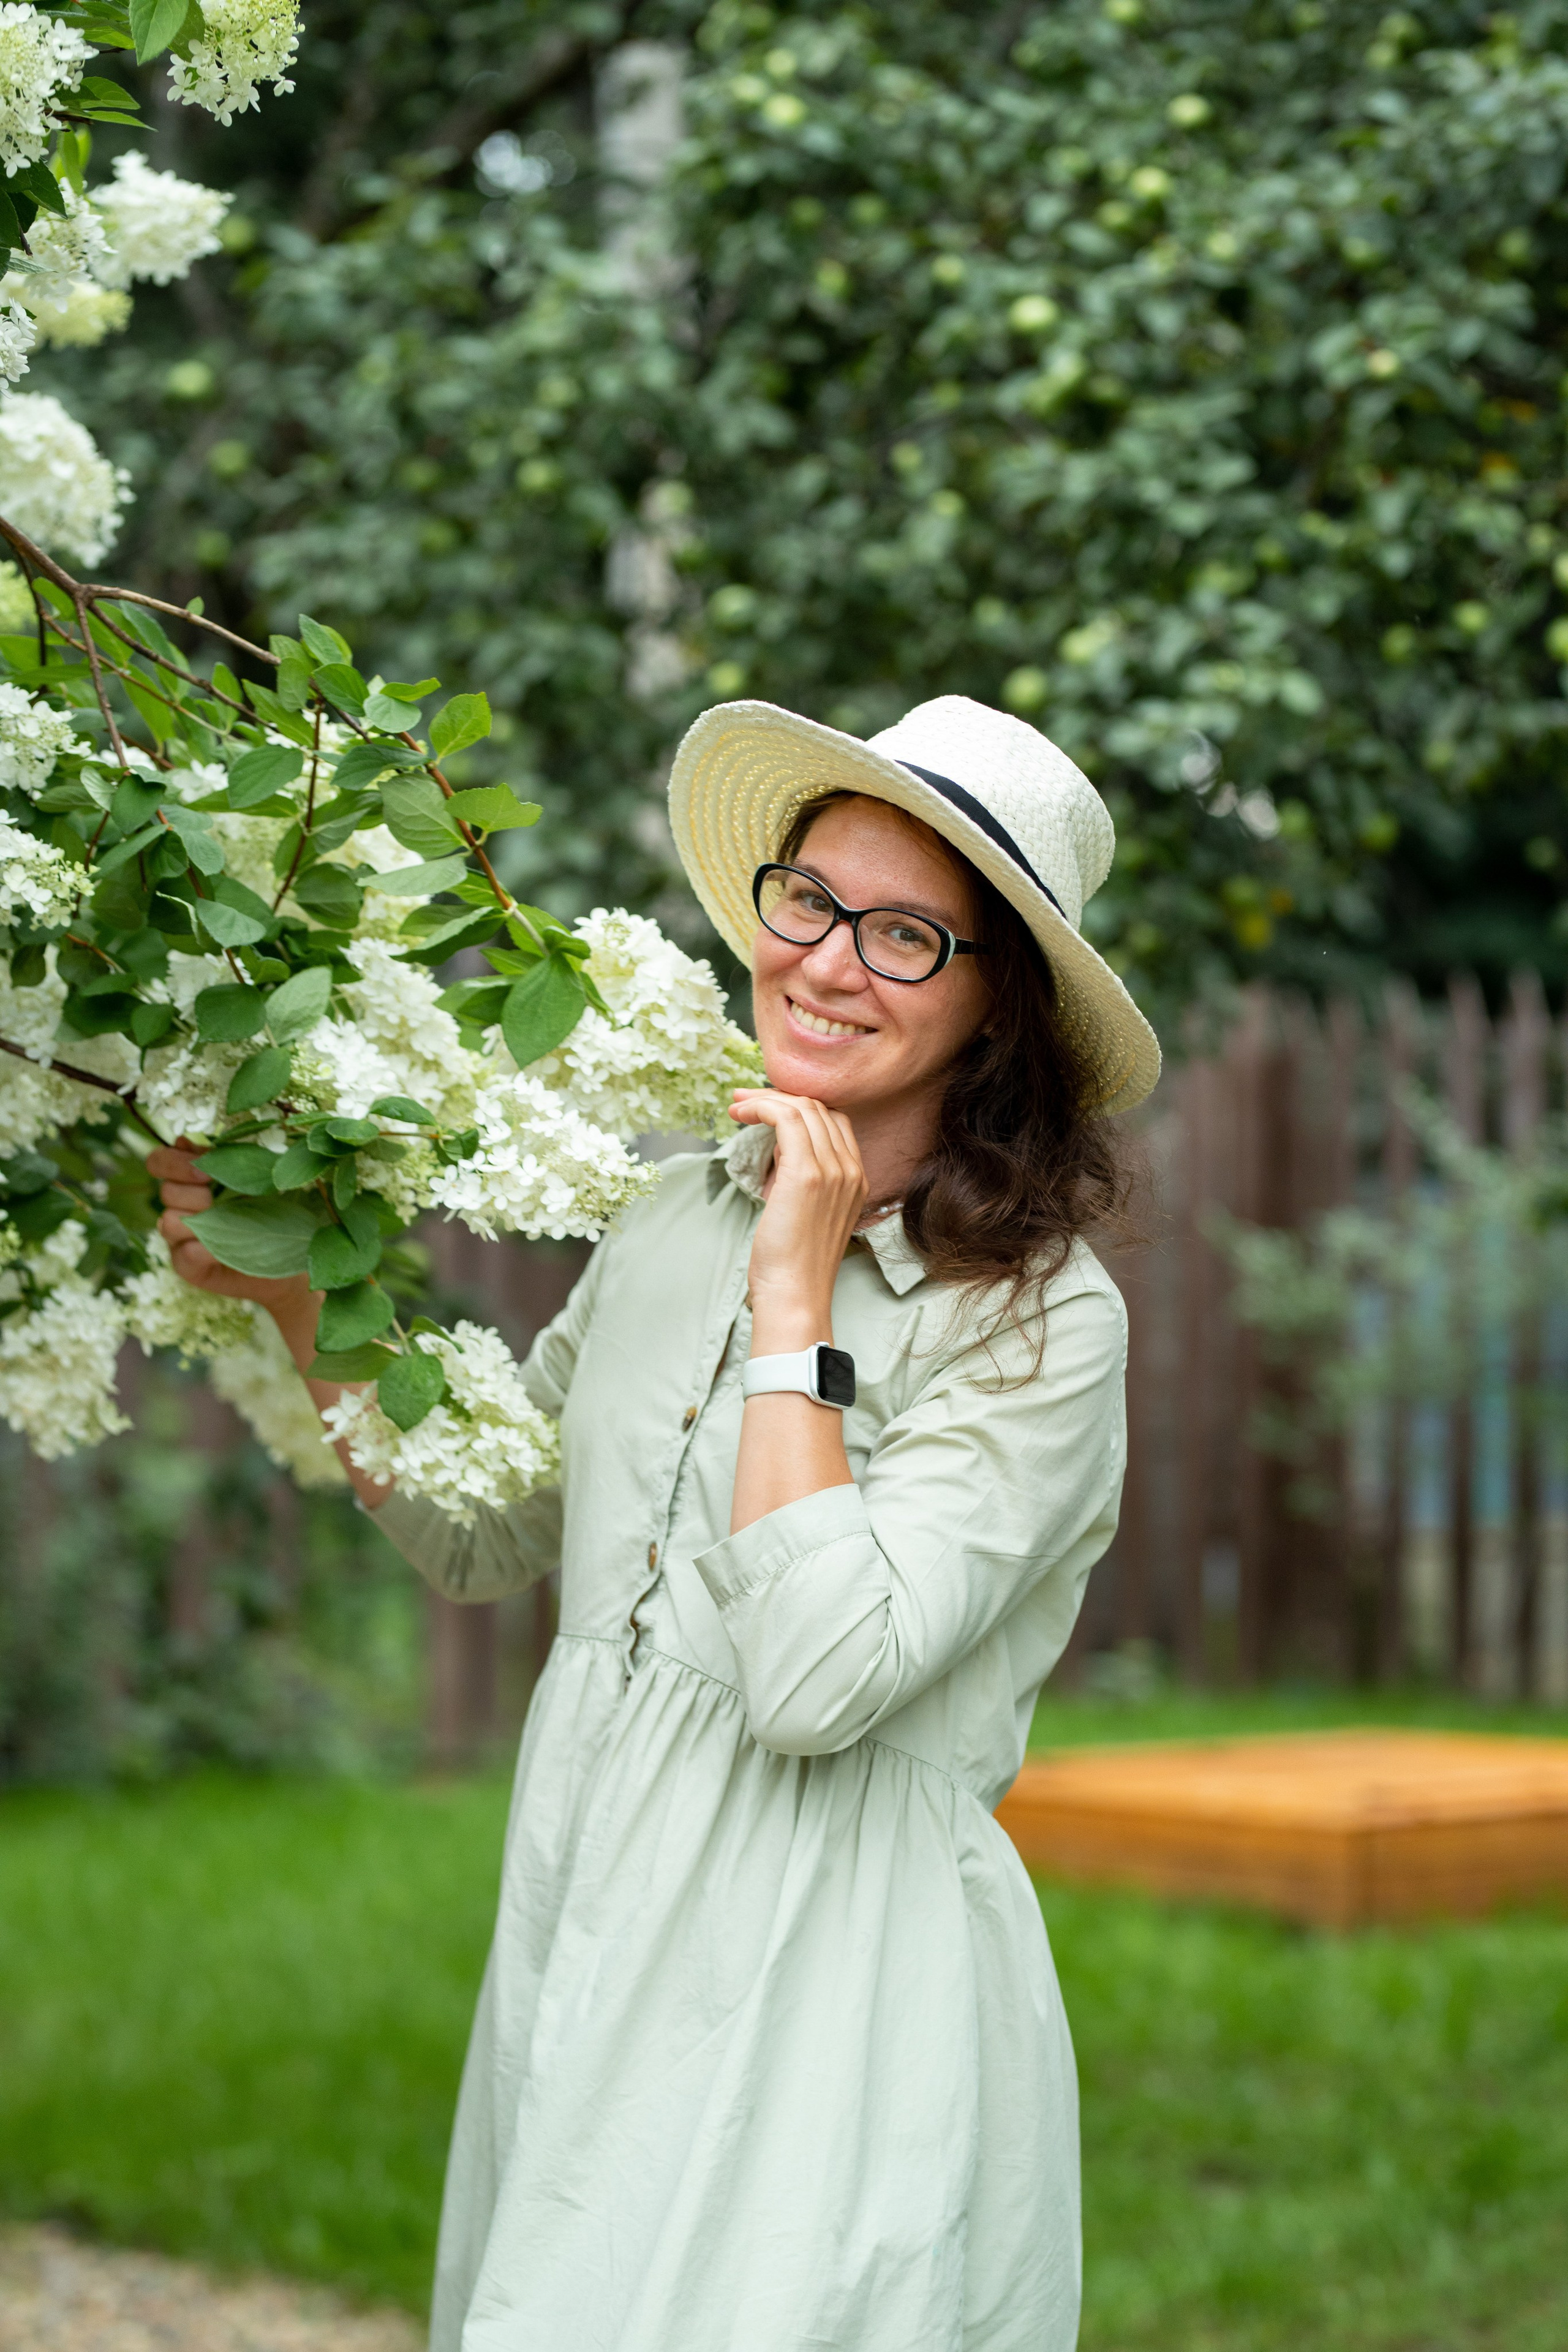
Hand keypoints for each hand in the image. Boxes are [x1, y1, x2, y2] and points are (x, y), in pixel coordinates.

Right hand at [150, 1140, 316, 1335]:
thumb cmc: (273, 1208)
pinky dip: (205, 1250)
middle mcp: (179, 1206)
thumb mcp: (254, 1176)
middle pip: (166, 1192)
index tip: (205, 1171)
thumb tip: (182, 1140)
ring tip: (225, 1224)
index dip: (173, 1162)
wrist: (292, 1253)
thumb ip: (223, 1158)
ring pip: (168, 1222)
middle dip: (195, 1194)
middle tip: (219, 1200)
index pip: (158, 1162)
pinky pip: (184, 1255)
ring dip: (197, 1220)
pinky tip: (222, 1249)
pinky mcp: (188, 1266)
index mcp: (189, 1180)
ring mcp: (179, 1238)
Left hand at [729, 1089, 865, 1350]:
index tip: (765, 1109)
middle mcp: (851, 1170)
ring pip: (803, 1108)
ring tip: (737, 1106)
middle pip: (819, 1108)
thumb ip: (801, 1180)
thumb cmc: (792, 1264)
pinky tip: (741, 1114)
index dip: (799, 1108)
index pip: (834, 1122)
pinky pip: (786, 1118)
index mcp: (856, 1179)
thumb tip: (778, 1153)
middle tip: (743, 1101)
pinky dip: (761, 1107)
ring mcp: (833, 1171)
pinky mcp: (807, 1174)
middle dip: (778, 1096)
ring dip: (765, 1099)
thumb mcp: (805, 1213)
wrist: (795, 1296)